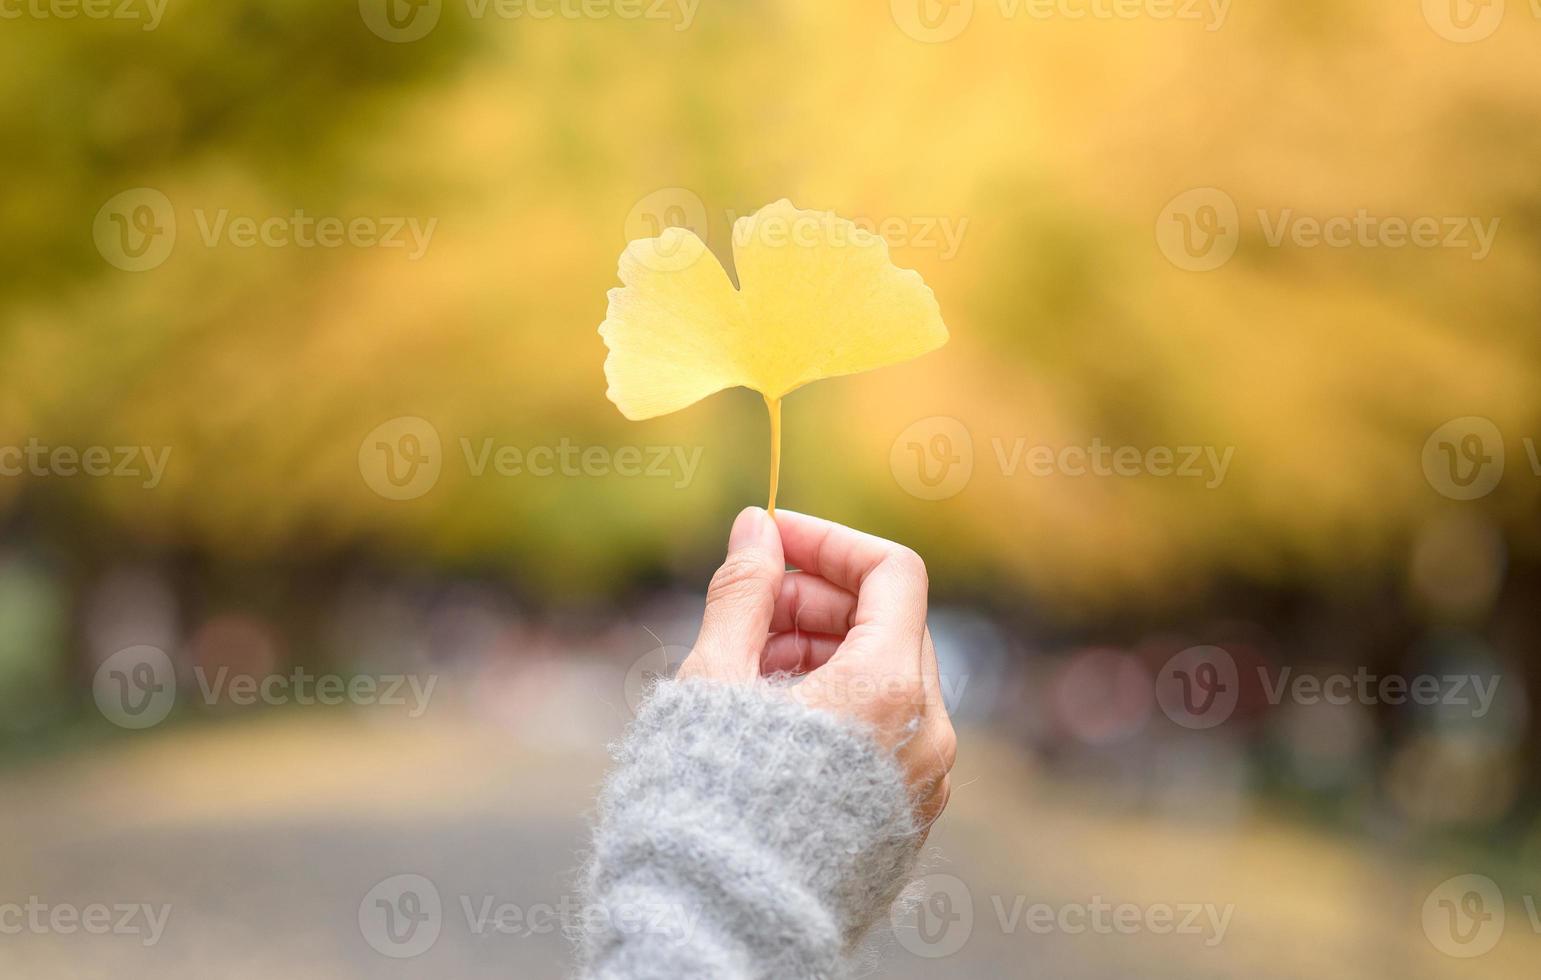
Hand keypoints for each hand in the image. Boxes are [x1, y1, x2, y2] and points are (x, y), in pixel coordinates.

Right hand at [678, 507, 956, 829]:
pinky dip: (840, 702)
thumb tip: (757, 527)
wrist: (719, 935)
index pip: (892, 572)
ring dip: (825, 649)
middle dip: (819, 600)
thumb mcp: (714, 682)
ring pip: (889, 677)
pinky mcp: (905, 819)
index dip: (828, 542)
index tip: (771, 540)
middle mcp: (928, 734)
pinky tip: (773, 717)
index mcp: (890, 690)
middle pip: (892, 623)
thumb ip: (744, 593)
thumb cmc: (706, 807)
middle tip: (748, 610)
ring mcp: (923, 783)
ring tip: (749, 668)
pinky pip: (887, 731)